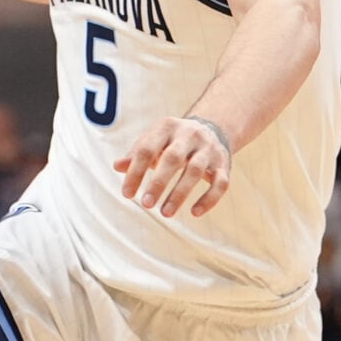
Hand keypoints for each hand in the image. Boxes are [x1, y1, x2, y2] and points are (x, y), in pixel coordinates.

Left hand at [116, 117, 231, 218]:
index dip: (135, 172)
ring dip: (180, 194)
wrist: (213, 129)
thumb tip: (117, 166)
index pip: (147, 149)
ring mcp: (208, 149)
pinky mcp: (223, 164)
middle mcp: (189, 135)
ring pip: (195, 170)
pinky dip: (209, 199)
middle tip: (146, 204)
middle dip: (158, 183)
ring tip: (165, 213)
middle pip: (173, 158)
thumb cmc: (172, 141)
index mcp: (167, 128)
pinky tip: (195, 212)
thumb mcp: (154, 141)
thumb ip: (136, 154)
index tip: (127, 194)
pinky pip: (220, 183)